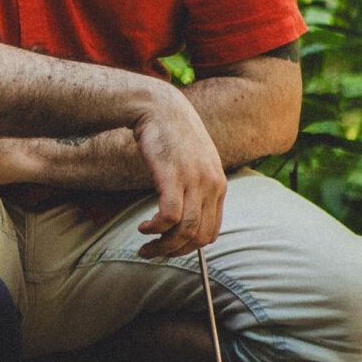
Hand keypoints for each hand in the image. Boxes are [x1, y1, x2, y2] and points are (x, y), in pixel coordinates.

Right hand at [130, 83, 226, 259]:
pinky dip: (156, 228)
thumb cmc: (171, 134)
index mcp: (219, 185)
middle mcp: (212, 185)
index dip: (189, 248)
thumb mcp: (193, 161)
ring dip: (163, 245)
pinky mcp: (174, 176)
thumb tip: (182, 214)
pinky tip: (142, 228)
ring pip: (185, 230)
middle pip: (199, 236)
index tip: (168, 248)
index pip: (212, 232)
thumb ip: (196, 185)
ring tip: (144, 247)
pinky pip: (170, 216)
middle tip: (152, 254)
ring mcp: (195, 181)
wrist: (160, 107)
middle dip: (174, 252)